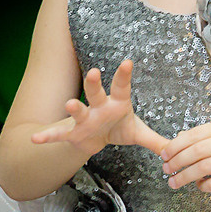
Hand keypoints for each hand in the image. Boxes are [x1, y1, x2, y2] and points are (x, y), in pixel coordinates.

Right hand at [31, 61, 168, 157]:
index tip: (128, 62)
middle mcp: (98, 107)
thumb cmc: (117, 128)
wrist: (94, 139)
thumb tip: (175, 149)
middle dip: (94, 83)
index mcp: (117, 103)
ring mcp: (84, 119)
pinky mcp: (71, 132)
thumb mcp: (137, 133)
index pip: (122, 86)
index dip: (124, 75)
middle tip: (94, 72)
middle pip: (96, 92)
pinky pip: (58, 134)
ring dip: (73, 107)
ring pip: (78, 110)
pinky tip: (35, 138)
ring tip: (69, 103)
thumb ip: (156, 140)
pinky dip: (47, 136)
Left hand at [161, 121, 210, 191]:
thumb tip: (171, 145)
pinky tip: (198, 185)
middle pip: (196, 152)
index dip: (175, 145)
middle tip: (165, 170)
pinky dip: (202, 186)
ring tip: (173, 182)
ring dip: (184, 177)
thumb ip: (199, 139)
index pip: (194, 135)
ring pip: (203, 168)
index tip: (163, 155)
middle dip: (177, 162)